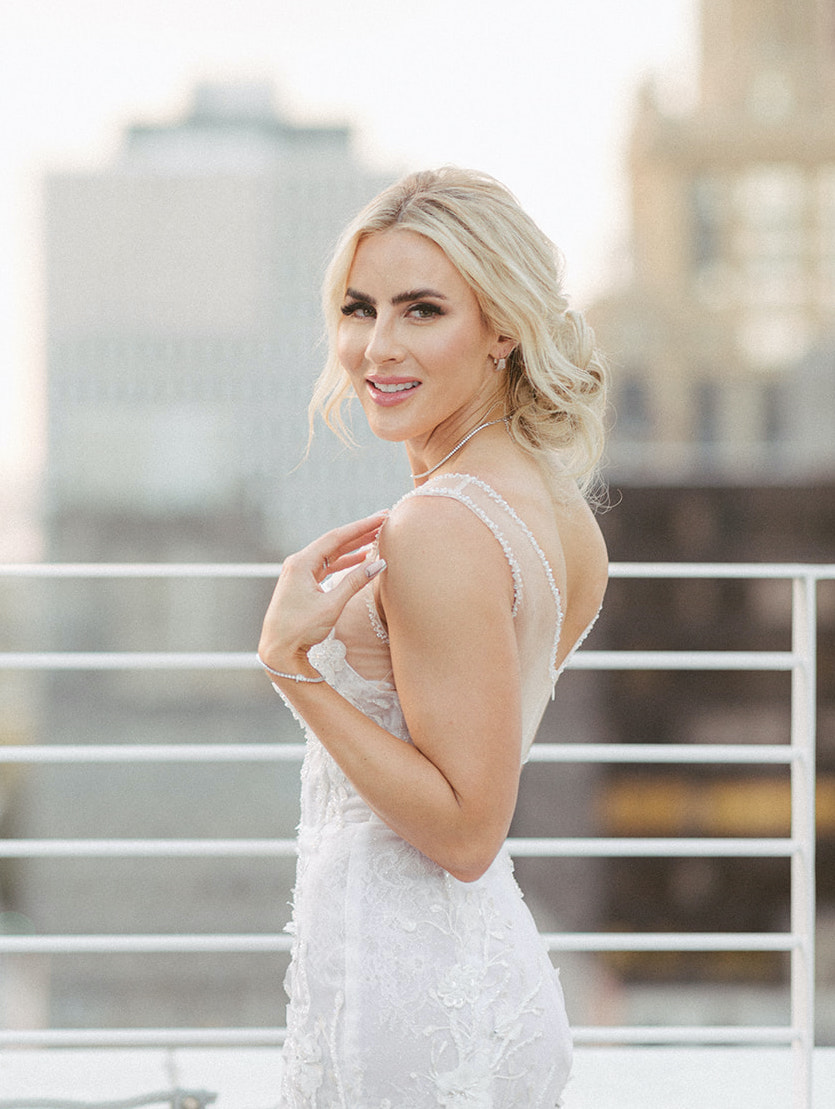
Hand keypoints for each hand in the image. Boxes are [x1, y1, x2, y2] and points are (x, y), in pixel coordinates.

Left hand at [258, 511, 386, 673]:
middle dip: (359, 533)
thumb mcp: (331, 605)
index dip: (361, 526)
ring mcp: (299, 573)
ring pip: (331, 554)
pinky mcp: (302, 584)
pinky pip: (326, 567)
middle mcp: (298, 563)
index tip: (381, 517)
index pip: (336, 537)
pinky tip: (360, 559)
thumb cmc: (300, 629)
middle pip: (334, 542)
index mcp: (301, 563)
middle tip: (382, 522)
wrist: (278, 651)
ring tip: (375, 539)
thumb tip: (379, 564)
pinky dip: (344, 563)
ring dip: (353, 548)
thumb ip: (355, 582)